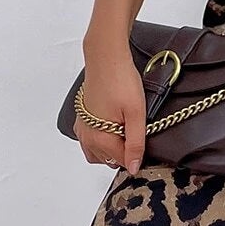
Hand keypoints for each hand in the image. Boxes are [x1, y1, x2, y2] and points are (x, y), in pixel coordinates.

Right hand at [74, 47, 146, 171]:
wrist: (105, 58)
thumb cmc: (121, 81)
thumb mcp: (136, 114)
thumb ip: (135, 144)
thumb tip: (133, 168)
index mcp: (100, 139)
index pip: (122, 161)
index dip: (137, 154)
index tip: (144, 139)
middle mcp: (86, 137)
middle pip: (109, 159)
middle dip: (124, 151)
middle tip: (135, 130)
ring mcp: (82, 128)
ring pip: (98, 153)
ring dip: (111, 147)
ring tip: (124, 128)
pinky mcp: (81, 119)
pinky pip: (90, 141)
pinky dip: (101, 140)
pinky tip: (112, 125)